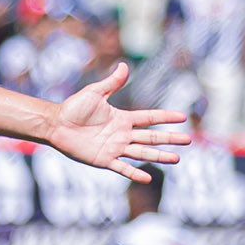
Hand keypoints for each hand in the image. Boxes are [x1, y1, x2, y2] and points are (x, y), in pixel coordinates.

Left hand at [48, 63, 189, 182]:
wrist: (56, 124)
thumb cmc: (74, 108)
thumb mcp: (95, 93)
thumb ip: (112, 83)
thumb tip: (125, 65)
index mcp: (122, 118)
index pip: (149, 118)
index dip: (165, 118)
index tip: (182, 118)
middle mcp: (122, 134)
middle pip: (151, 138)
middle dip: (170, 139)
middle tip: (188, 140)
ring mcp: (115, 148)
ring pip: (142, 153)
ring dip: (159, 156)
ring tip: (176, 159)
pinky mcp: (104, 160)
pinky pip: (122, 168)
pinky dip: (135, 174)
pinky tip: (148, 179)